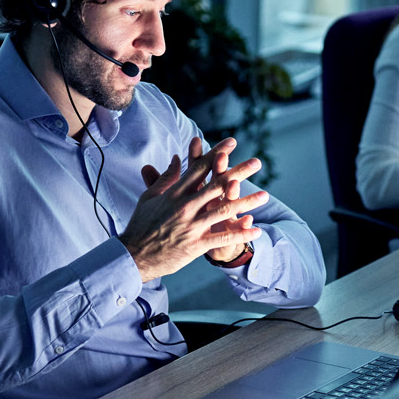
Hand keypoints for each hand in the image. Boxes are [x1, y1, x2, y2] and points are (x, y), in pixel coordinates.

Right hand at [124, 136, 265, 282]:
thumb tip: (176, 159)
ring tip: (265, 195)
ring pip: (224, 210)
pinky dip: (240, 234)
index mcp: (175, 194)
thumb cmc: (140, 225)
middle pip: (217, 185)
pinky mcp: (195, 244)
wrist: (133, 255)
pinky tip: (256, 229)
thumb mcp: (150, 198)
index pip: (199, 169)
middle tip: (257, 162)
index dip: (216, 154)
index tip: (231, 143)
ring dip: (247, 202)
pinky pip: (222, 238)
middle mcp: (185, 206)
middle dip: (239, 172)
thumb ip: (165, 178)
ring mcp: (192, 226)